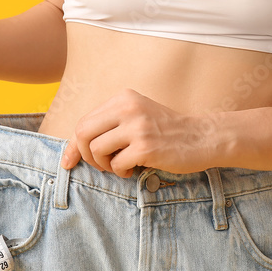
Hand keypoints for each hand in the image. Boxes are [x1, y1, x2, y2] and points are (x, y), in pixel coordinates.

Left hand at [59, 88, 216, 176]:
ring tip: (121, 166)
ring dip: (105, 165)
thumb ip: (110, 126)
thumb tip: (73, 149)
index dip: (73, 145)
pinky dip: (121, 172)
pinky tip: (134, 169)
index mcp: (123, 98)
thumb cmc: (166, 132)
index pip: (84, 121)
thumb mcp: (137, 117)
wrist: (202, 138)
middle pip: (83, 133)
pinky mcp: (146, 147)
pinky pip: (117, 165)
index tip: (69, 162)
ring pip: (97, 150)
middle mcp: (128, 108)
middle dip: (86, 155)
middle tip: (102, 164)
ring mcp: (137, 127)